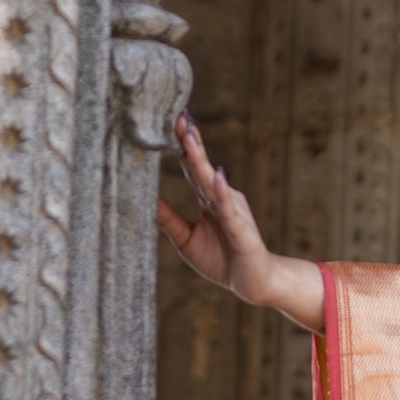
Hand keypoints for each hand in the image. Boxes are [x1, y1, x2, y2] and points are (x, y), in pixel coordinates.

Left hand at [158, 114, 323, 329]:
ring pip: (213, 182)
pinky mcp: (242, 230)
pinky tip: (218, 176)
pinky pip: (229, 210)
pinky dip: (222, 192)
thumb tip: (145, 199)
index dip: (182, 147)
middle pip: (202, 167)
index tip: (171, 121)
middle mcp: (222, 199)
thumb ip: (168, 218)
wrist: (255, 283)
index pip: (192, 168)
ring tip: (191, 137)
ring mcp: (233, 212)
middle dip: (190, 142)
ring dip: (202, 160)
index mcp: (209, 199)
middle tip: (179, 116)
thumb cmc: (223, 259)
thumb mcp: (186, 238)